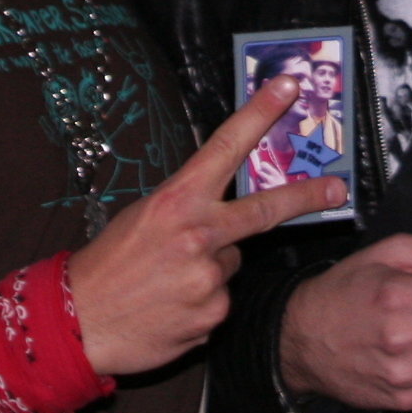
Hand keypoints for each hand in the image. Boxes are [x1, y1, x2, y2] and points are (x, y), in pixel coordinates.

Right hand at [68, 76, 348, 376]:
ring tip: (169, 281)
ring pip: (232, 264)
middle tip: (335, 189)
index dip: (259, 114)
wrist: (76, 324)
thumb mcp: (142, 216)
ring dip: (211, 269)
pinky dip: (203, 301)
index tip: (288, 88)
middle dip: (306, 197)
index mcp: (176, 201)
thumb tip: (226, 200)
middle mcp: (198, 235)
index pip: (225, 147)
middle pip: (265, 210)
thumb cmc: (107, 265)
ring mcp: (208, 278)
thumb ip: (187, 205)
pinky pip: (220, 300)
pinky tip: (171, 306)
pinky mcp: (213, 316)